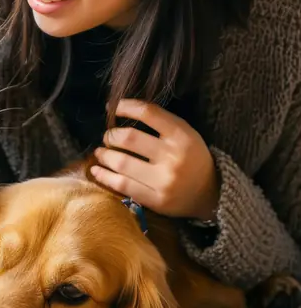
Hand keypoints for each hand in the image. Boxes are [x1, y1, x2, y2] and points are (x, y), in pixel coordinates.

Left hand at [90, 99, 219, 219]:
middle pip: (129, 138)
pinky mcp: (156, 200)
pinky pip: (123, 185)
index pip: (148, 113)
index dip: (125, 107)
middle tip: (107, 137)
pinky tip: (97, 170)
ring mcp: (164, 181)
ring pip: (122, 163)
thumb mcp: (184, 133)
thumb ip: (159, 122)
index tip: (113, 107)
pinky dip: (104, 176)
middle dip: (111, 135)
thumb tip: (121, 109)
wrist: (209, 193)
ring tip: (100, 152)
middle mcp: (173, 157)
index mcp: (182, 136)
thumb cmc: (191, 157)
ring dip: (104, 155)